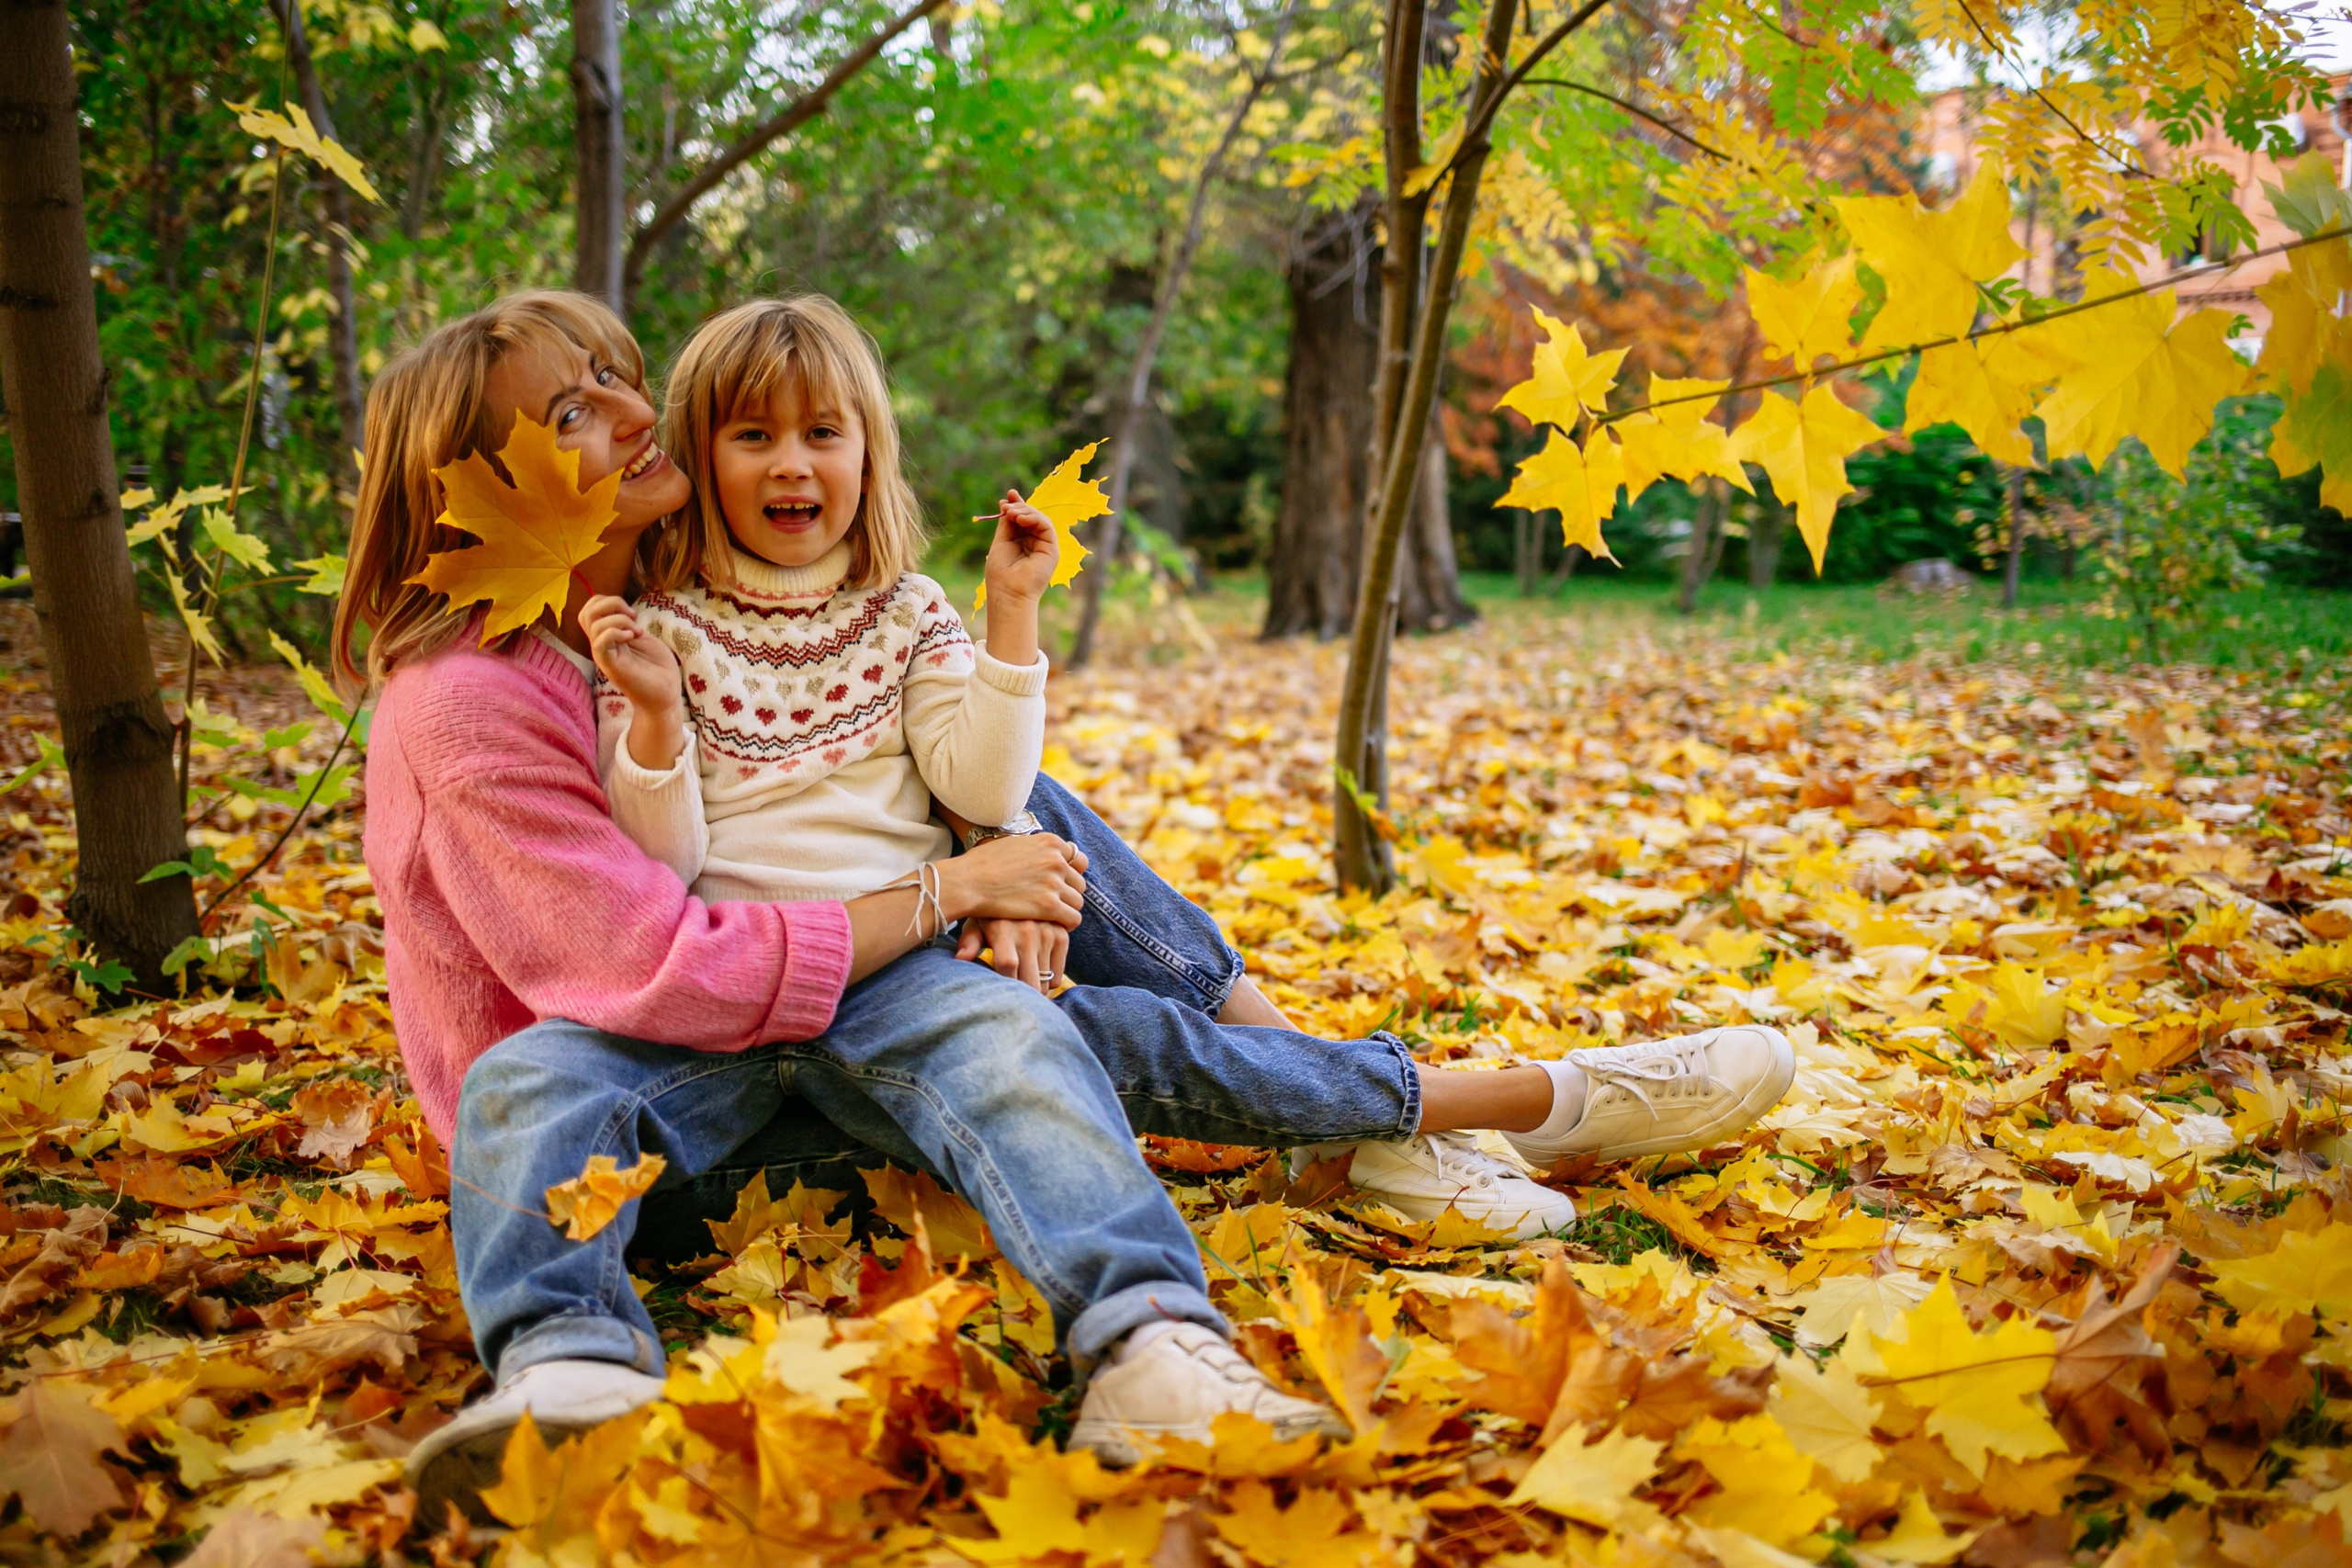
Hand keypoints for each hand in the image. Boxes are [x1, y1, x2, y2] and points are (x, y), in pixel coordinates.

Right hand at [579, 595, 685, 768]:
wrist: (666, 696)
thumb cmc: (657, 668)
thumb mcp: (643, 638)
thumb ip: (629, 624)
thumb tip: (623, 611)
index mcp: (607, 637)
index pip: (590, 609)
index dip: (608, 601)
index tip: (632, 613)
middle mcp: (601, 645)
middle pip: (586, 612)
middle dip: (611, 603)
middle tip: (634, 617)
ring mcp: (604, 656)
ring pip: (594, 624)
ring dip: (620, 620)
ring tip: (637, 632)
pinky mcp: (611, 666)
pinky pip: (599, 643)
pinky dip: (616, 632)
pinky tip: (632, 637)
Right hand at [935, 833, 1086, 926]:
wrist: (968, 881)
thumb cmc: (982, 864)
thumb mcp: (1014, 844)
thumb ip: (1035, 850)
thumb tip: (1045, 855)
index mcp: (1050, 842)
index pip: (1077, 859)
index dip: (1069, 873)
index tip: (1058, 884)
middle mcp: (1056, 860)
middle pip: (1079, 882)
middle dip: (1068, 893)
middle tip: (1052, 903)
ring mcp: (1054, 882)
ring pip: (1077, 901)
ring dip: (1066, 910)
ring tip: (1050, 917)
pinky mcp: (1049, 905)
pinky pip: (1073, 918)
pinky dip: (1066, 924)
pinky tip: (1053, 926)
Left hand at [957, 918, 1069, 992]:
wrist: (1022, 891)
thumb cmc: (991, 915)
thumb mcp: (977, 923)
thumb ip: (969, 942)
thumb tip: (961, 959)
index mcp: (1003, 929)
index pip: (1008, 964)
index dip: (1005, 981)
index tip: (1000, 988)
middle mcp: (1028, 931)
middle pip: (1029, 979)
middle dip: (1023, 994)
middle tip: (1014, 996)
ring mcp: (1047, 934)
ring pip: (1044, 982)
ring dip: (1035, 989)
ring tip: (1024, 984)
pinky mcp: (1061, 936)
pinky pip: (1057, 977)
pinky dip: (1049, 982)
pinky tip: (1037, 975)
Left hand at [982, 490, 1056, 606]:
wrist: (1008, 593)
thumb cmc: (1001, 573)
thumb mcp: (1001, 541)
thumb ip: (1006, 523)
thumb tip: (1007, 502)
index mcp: (1023, 542)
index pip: (1023, 519)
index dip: (1017, 505)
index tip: (1009, 495)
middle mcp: (1036, 544)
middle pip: (1032, 516)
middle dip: (1020, 507)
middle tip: (1006, 507)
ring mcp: (1045, 546)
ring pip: (1040, 519)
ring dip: (1025, 512)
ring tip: (1011, 514)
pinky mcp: (1052, 549)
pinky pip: (1046, 526)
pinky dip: (1034, 518)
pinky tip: (1020, 519)